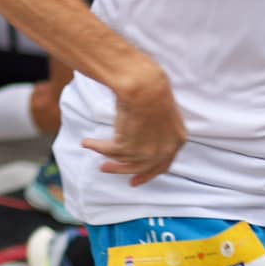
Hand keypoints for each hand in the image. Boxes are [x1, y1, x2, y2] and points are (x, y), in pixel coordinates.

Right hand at [82, 60, 187, 185]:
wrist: (145, 87)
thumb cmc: (153, 90)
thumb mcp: (164, 113)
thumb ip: (159, 130)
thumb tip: (143, 134)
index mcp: (177, 140)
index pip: (163, 165)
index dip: (148, 173)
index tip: (135, 178)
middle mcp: (164, 150)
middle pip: (143, 168)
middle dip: (124, 170)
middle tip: (109, 170)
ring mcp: (147, 152)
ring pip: (124, 160)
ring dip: (107, 158)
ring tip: (92, 149)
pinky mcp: (129, 148)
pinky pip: (109, 150)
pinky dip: (96, 146)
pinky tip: (87, 142)